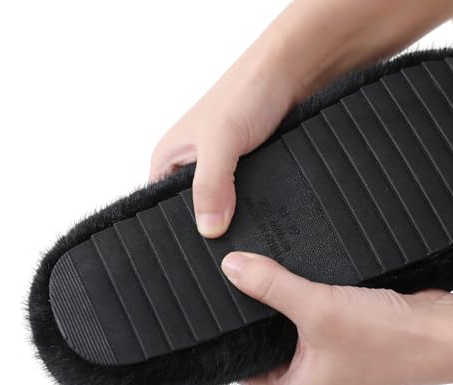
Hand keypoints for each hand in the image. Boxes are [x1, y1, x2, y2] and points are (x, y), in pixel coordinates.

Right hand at [150, 41, 298, 237]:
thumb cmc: (245, 91)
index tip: (200, 242)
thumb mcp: (220, 141)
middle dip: (209, 222)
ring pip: (219, 208)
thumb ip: (211, 184)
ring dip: (232, 213)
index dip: (179, 227)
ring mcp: (217, 171)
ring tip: (244, 218)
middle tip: (226, 231)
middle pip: (193, 213)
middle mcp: (189, 168)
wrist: (290, 74)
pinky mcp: (242, 173)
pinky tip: (259, 205)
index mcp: (168, 161)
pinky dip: (250, 204)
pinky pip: (241, 199)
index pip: (161, 208)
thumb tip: (208, 227)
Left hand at [221, 252, 452, 384]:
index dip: (228, 340)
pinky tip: (294, 281)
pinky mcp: (343, 343)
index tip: (217, 310)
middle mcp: (310, 383)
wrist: (443, 330)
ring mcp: (328, 363)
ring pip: (288, 332)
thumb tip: (233, 269)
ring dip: (281, 308)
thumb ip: (272, 287)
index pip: (244, 369)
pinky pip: (310, 322)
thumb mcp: (318, 309)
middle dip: (254, 318)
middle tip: (235, 286)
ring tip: (261, 280)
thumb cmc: (391, 340)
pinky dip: (302, 303)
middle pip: (265, 346)